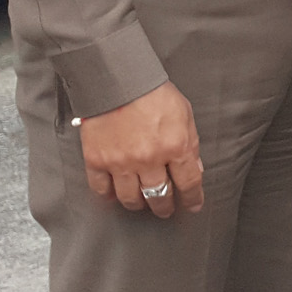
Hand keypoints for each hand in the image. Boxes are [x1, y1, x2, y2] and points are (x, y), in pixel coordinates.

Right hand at [79, 82, 202, 218]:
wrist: (119, 81)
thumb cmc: (155, 94)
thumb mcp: (185, 115)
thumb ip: (190, 144)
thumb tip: (195, 169)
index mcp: (176, 147)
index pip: (188, 183)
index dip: (193, 198)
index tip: (193, 206)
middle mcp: (149, 160)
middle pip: (159, 195)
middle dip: (165, 206)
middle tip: (165, 210)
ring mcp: (121, 163)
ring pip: (131, 198)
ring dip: (139, 204)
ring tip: (142, 203)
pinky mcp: (97, 161)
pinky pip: (102, 190)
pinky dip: (109, 196)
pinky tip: (114, 195)